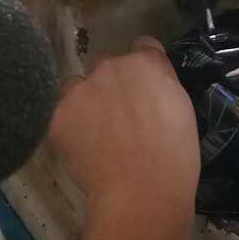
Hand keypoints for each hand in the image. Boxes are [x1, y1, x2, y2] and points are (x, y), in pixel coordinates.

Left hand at [49, 38, 199, 226]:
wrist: (142, 193)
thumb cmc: (173, 159)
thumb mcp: (181, 111)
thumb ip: (160, 87)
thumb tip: (146, 86)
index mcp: (147, 63)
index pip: (142, 46)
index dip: (142, 67)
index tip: (142, 88)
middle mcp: (111, 66)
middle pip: (106, 64)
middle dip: (110, 83)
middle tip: (117, 117)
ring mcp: (80, 88)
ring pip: (77, 86)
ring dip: (84, 101)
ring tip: (93, 134)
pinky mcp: (58, 114)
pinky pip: (60, 113)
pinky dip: (68, 127)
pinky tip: (81, 149)